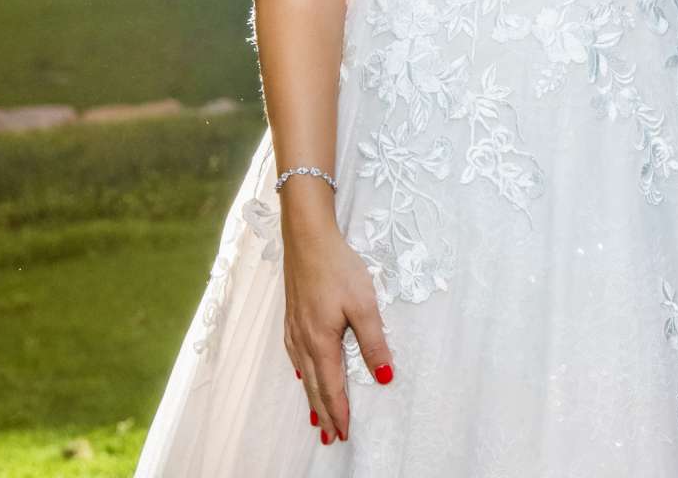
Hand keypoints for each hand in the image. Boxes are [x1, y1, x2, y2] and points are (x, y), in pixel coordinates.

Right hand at [281, 188, 391, 446]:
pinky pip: (297, 357)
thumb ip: (374, 341)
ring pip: (304, 374)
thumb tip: (385, 376)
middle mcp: (304, 341)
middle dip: (323, 414)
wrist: (307, 238)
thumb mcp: (364, 304)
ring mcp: (294, 329)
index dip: (339, 412)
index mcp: (322, 342)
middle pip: (315, 387)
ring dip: (312, 398)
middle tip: (330, 439)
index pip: (332, 388)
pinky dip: (303, 375)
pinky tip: (303, 374)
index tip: (345, 434)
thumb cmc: (338, 267)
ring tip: (316, 419)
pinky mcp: (292, 317)